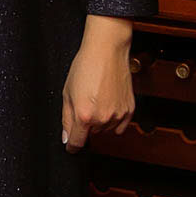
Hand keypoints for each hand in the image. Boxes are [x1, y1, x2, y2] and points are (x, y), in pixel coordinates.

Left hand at [61, 22, 138, 149]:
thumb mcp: (67, 93)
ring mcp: (118, 115)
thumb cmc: (86, 67)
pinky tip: (109, 103)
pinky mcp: (129, 109)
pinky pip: (120, 125)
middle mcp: (102, 118)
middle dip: (86, 124)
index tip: (71, 145)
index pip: (77, 142)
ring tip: (98, 98)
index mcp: (84, 115)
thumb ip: (66, 118)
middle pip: (91, 134)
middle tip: (85, 103)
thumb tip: (66, 137)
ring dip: (100, 120)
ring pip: (106, 129)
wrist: (107, 51)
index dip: (71, 145)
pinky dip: (114, 119)